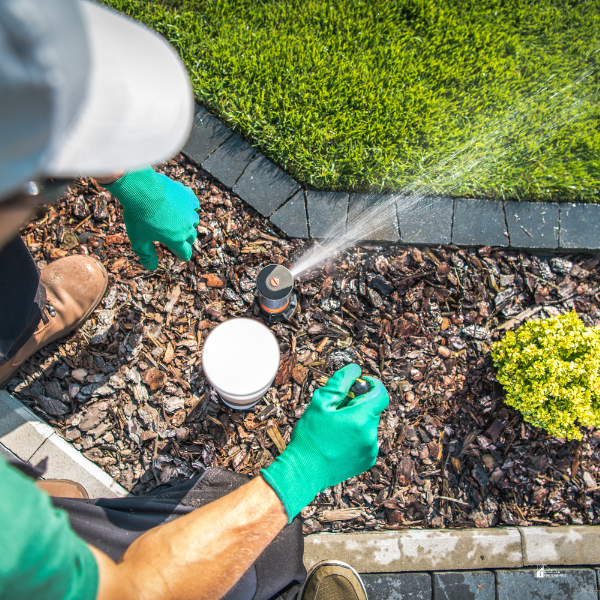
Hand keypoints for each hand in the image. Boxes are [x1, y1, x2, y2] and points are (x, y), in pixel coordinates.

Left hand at [104, 167, 198, 270]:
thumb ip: (146, 256)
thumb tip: (152, 268)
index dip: (181, 256)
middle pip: (190, 238)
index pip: (185, 253)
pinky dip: (189, 207)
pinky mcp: (188, 196)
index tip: (178, 256)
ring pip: (193, 221)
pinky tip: (181, 206)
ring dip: (186, 223)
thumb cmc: (137, 216)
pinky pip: (193, 205)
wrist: (140, 188)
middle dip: (183, 240)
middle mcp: (186, 227)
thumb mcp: (138, 240)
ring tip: (175, 221)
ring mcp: (189, 211)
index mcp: (176, 240)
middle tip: (172, 237)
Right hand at [261, 363, 388, 521]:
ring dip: (356, 420)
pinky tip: (338, 441)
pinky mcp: (367, 461)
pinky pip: (366, 440)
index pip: (380, 393)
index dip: (371, 384)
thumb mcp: (320, 403)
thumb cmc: (310, 437)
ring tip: (334, 428)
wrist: (304, 472)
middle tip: (336, 409)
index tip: (358, 384)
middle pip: (372, 409)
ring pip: (368, 425)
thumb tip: (355, 369)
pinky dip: (356, 436)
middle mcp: (370, 435)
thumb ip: (340, 382)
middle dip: (358, 404)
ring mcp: (370, 450)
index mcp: (361, 418)